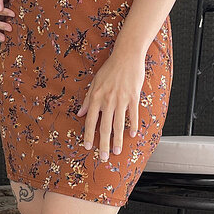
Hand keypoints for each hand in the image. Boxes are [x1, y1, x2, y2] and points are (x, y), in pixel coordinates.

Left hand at [77, 48, 145, 162]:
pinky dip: (133, 125)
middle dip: (103, 144)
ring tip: (117, 151)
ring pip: (118, 124)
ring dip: (118, 140)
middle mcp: (107, 100)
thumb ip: (87, 100)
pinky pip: (133, 115)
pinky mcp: (133, 96)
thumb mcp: (94, 83)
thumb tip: (80, 113)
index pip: (90, 121)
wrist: (126, 55)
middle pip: (104, 127)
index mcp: (96, 97)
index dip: (89, 135)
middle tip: (103, 158)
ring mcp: (121, 99)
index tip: (88, 147)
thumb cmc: (110, 68)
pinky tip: (132, 135)